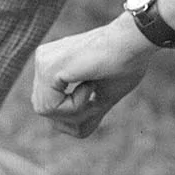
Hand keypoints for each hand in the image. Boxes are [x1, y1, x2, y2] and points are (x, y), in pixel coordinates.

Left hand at [31, 15, 153, 137]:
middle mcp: (43, 60)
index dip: (75, 116)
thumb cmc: (125, 63)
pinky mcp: (47, 68)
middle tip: (96, 101)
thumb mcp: (103, 96)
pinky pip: (51, 107)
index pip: (50, 106)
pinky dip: (75, 105)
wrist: (132, 41)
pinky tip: (90, 84)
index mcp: (54, 63)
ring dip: (76, 111)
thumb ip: (87, 112)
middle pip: (46, 111)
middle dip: (74, 116)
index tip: (96, 101)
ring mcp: (42, 62)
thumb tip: (77, 132)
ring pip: (46, 111)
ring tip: (93, 90)